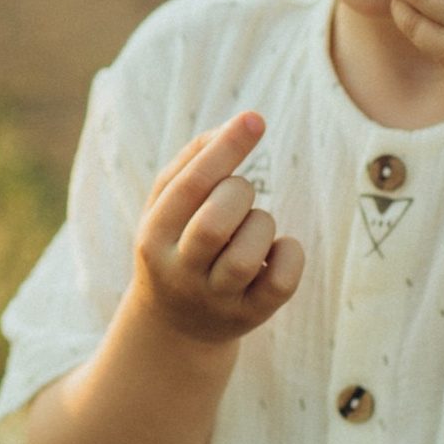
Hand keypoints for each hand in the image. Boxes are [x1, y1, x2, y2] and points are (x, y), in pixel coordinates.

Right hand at [131, 114, 305, 344]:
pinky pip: (282, 282)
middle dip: (239, 193)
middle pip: (215, 223)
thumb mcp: (167, 205)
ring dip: (262, 225)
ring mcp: (215, 301)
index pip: (189, 187)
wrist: (174, 325)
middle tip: (239, 196)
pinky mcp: (250, 317)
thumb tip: (239, 124)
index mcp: (153, 237)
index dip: (225, 149)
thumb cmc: (177, 244)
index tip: (255, 118)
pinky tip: (277, 251)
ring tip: (252, 228)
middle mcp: (179, 273)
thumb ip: (194, 160)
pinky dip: (291, 254)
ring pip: (247, 256)